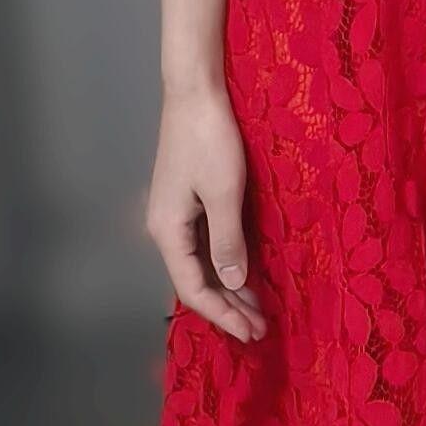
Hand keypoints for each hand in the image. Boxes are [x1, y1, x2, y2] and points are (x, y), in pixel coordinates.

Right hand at [146, 82, 267, 341]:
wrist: (195, 92)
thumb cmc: (209, 139)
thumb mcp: (224, 194)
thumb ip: (227, 242)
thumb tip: (232, 282)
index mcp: (167, 231)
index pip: (192, 289)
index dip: (222, 314)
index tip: (250, 332)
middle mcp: (166, 228)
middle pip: (195, 281)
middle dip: (227, 308)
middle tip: (260, 330)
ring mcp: (176, 214)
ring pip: (201, 265)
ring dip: (228, 288)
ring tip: (256, 310)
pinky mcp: (188, 200)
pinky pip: (205, 245)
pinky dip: (225, 264)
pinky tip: (245, 273)